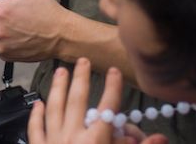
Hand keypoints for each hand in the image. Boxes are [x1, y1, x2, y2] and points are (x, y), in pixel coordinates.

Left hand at [27, 58, 163, 143]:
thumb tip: (160, 138)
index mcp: (95, 142)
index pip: (106, 108)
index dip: (112, 88)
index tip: (114, 71)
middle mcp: (72, 138)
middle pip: (76, 100)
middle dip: (81, 79)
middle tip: (82, 60)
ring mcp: (53, 143)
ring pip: (54, 107)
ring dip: (57, 87)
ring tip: (60, 70)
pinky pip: (36, 129)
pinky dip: (36, 114)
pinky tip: (38, 103)